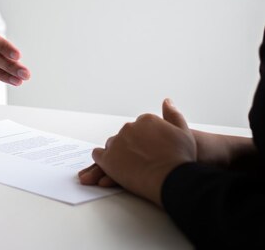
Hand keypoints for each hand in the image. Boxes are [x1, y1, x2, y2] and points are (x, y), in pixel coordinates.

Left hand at [79, 99, 196, 205]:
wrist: (173, 179)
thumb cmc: (180, 159)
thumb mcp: (184, 132)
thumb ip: (173, 114)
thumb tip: (167, 101)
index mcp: (145, 120)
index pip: (139, 127)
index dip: (145, 141)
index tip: (151, 151)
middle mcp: (128, 127)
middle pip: (125, 136)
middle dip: (131, 147)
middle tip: (142, 161)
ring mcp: (117, 142)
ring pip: (113, 145)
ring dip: (118, 153)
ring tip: (130, 167)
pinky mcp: (107, 158)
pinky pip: (98, 155)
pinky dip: (103, 160)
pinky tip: (112, 167)